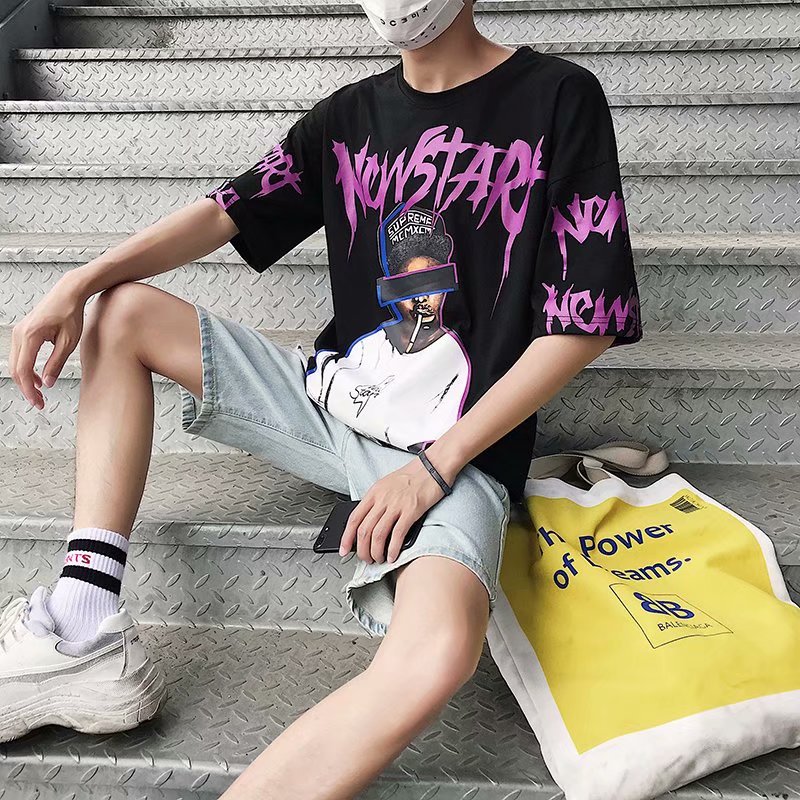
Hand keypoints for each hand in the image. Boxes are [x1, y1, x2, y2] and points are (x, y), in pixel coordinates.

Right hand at [9, 275, 87, 408]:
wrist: (68, 293)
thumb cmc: (70, 313)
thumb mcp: (68, 342)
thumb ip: (56, 363)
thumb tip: (48, 383)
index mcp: (31, 336)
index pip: (24, 370)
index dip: (29, 390)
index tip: (38, 402)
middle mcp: (20, 334)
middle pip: (16, 369)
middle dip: (26, 389)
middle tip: (39, 403)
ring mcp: (19, 332)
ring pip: (16, 364)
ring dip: (26, 380)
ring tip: (40, 393)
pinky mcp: (23, 332)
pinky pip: (20, 356)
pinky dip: (26, 369)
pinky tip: (39, 378)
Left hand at [339, 455, 447, 563]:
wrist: (432, 468)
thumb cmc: (411, 477)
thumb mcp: (386, 485)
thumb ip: (376, 502)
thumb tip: (368, 524)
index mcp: (374, 493)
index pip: (354, 518)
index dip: (346, 537)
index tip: (343, 550)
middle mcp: (382, 499)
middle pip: (364, 530)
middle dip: (362, 550)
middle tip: (365, 559)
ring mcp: (396, 505)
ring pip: (378, 535)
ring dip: (376, 552)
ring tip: (378, 559)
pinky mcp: (411, 511)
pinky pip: (397, 534)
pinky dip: (392, 549)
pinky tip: (392, 555)